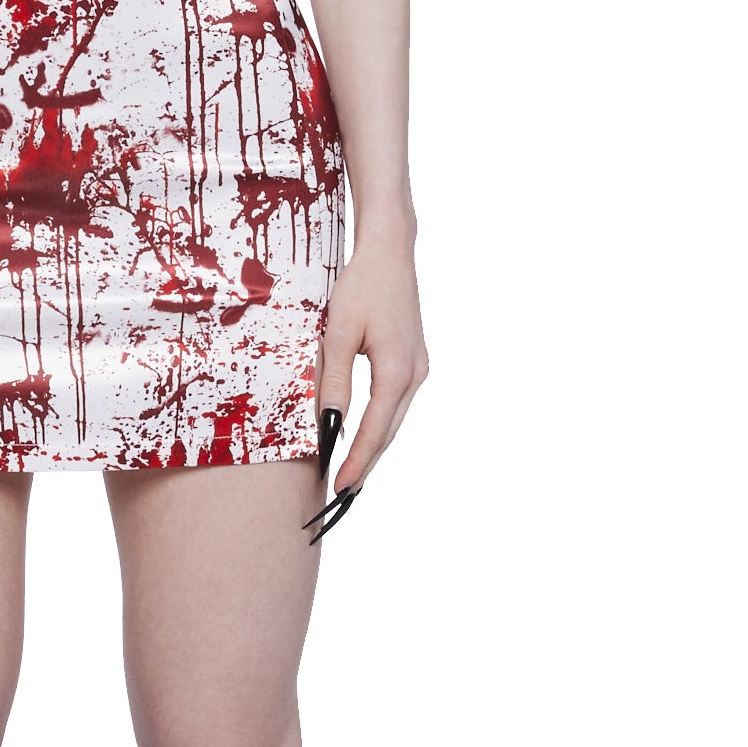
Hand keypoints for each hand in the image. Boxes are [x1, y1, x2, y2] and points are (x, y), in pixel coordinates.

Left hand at [315, 227, 428, 496]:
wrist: (390, 251)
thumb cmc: (361, 286)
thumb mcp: (337, 336)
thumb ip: (334, 383)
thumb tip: (328, 424)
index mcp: (396, 372)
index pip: (373, 431)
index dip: (356, 462)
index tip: (341, 488)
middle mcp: (415, 375)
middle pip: (388, 433)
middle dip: (366, 464)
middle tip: (344, 494)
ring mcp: (419, 368)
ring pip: (393, 420)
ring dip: (373, 448)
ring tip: (353, 474)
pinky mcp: (415, 361)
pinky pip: (396, 404)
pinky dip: (380, 425)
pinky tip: (366, 438)